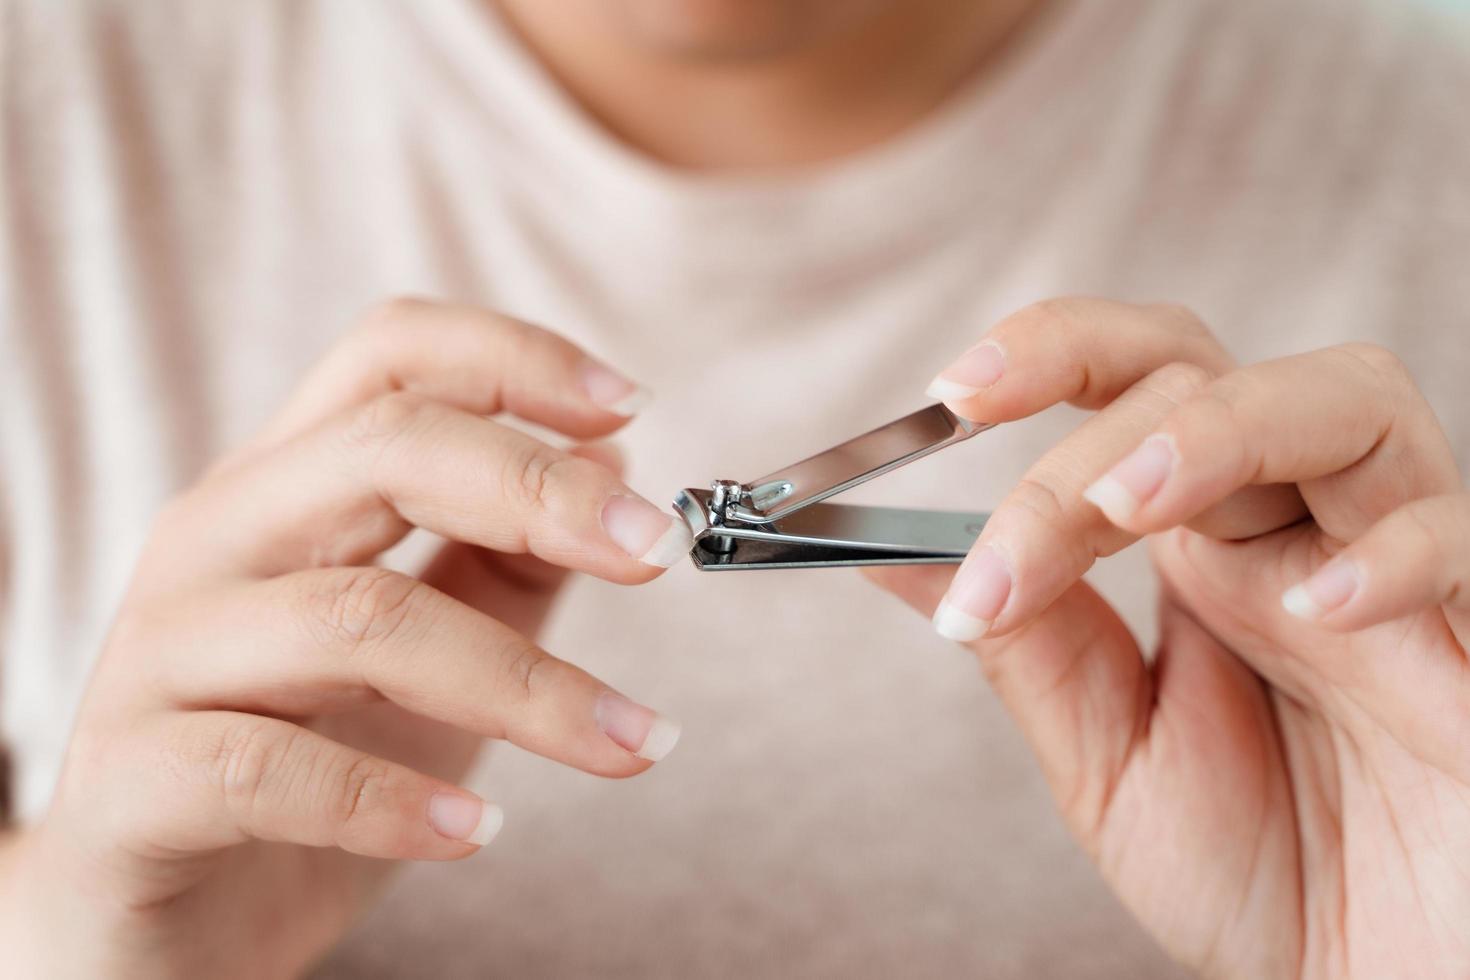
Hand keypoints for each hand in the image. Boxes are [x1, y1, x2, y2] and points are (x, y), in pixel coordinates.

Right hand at [0, 299, 688, 977]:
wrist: (161, 921)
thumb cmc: (311, 757)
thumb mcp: (428, 647)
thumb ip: (505, 554)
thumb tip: (613, 461)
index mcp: (285, 485)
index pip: (391, 357)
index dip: (514, 360)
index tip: (630, 408)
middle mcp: (215, 539)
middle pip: (384, 451)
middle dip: (541, 493)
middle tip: (657, 553)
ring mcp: (163, 652)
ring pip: (358, 619)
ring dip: (522, 686)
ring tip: (626, 740)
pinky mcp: (136, 779)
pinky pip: (271, 769)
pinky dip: (393, 800)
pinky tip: (475, 831)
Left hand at [870, 299, 1469, 978]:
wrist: (1378, 979)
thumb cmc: (1264, 873)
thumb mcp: (1110, 760)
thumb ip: (1024, 646)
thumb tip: (891, 557)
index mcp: (1201, 546)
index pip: (1131, 386)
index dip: (1046, 356)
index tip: (949, 394)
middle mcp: (1292, 528)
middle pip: (1206, 376)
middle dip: (1094, 423)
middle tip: (1026, 526)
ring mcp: (1392, 561)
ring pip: (1344, 398)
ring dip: (1222, 430)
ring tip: (1133, 507)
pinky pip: (1457, 537)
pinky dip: (1389, 555)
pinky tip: (1319, 617)